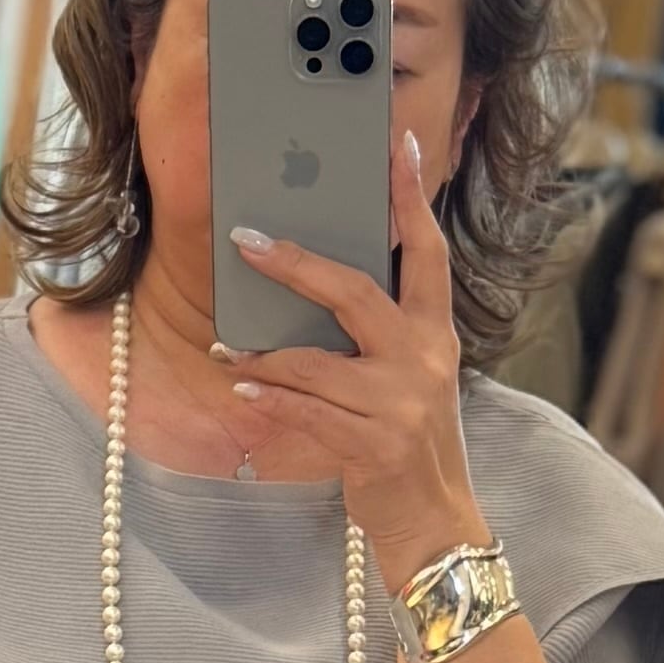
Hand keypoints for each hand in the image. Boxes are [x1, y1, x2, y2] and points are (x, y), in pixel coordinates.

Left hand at [221, 131, 488, 586]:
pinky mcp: (374, 444)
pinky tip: (241, 384)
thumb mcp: (410, 375)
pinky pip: (305, 411)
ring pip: (315, 362)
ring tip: (227, 348)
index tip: (399, 143)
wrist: (433, 519)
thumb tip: (317, 280)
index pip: (426, 250)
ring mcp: (402, 403)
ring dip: (263, 355)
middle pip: (355, 292)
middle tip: (247, 241)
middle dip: (295, 264)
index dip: (411, 196)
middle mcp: (425, 358)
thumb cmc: (408, 438)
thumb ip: (380, 329)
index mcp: (436, 332)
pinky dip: (269, 396)